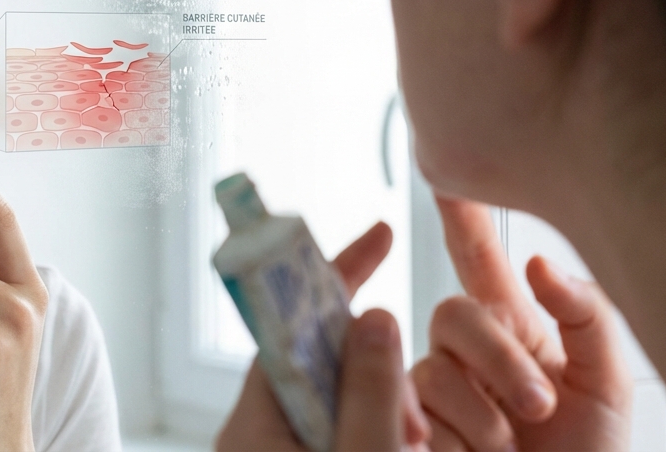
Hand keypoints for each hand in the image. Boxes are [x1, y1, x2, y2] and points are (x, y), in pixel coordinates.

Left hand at [216, 223, 430, 450]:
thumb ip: (370, 392)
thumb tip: (376, 316)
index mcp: (253, 422)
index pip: (290, 325)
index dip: (336, 278)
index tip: (379, 235)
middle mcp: (258, 431)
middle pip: (323, 361)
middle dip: (376, 369)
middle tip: (413, 419)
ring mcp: (278, 449)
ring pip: (342, 397)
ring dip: (384, 409)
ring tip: (412, 443)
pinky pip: (346, 428)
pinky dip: (377, 431)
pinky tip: (402, 447)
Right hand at [411, 196, 630, 450]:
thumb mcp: (608, 384)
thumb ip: (586, 315)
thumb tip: (536, 263)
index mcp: (514, 329)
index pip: (477, 260)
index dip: (460, 217)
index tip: (445, 175)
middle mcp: (468, 354)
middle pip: (452, 314)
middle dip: (498, 358)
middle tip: (540, 406)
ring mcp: (440, 392)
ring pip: (435, 371)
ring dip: (483, 416)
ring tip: (512, 451)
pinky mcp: (417, 429)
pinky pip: (418, 414)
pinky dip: (455, 441)